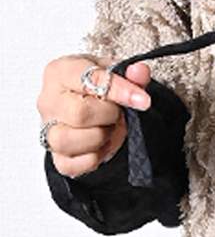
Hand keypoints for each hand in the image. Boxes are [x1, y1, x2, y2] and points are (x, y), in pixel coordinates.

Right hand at [37, 56, 152, 177]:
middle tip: (118, 112)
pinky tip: (102, 144)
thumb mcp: (115, 73)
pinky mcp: (57, 157)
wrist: (86, 109)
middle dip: (109, 115)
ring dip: (101, 136)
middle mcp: (48, 102)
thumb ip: (131, 73)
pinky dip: (96, 157)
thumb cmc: (96, 88)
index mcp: (59, 73)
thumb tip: (140, 72)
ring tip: (108, 127)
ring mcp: (49, 131)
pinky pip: (76, 164)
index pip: (88, 79)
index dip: (119, 90)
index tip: (142, 100)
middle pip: (80, 113)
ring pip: (72, 141)